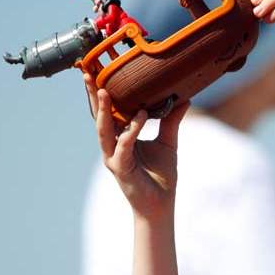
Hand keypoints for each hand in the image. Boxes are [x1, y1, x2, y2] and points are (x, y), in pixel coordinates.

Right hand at [84, 73, 188, 219]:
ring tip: (104, 90)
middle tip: (89, 72)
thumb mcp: (168, 142)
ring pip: (104, 130)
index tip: (98, 70)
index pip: (108, 111)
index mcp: (120, 137)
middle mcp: (112, 145)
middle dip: (93, 95)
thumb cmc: (161, 176)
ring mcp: (114, 157)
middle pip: (99, 116)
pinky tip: (141, 117)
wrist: (161, 204)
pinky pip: (124, 146)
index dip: (102, 92)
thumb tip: (184, 99)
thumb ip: (171, 120)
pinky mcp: (121, 168)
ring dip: (103, 110)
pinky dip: (131, 130)